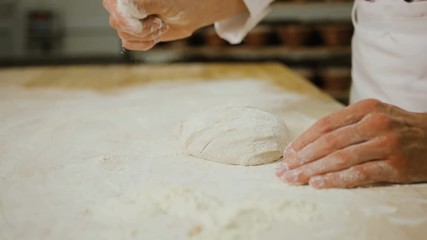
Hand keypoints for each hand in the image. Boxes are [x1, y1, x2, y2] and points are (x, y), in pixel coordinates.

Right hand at [103, 0, 247, 49]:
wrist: (190, 13)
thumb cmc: (179, 2)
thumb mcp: (163, 2)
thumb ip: (142, 3)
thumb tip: (123, 8)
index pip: (115, 7)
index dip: (132, 20)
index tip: (156, 20)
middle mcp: (120, 2)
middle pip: (117, 23)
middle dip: (142, 28)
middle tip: (160, 21)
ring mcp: (124, 16)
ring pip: (123, 34)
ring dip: (147, 35)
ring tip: (161, 25)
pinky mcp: (130, 30)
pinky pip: (127, 43)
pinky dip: (144, 43)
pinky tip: (156, 35)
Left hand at [276, 99, 426, 188]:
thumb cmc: (397, 128)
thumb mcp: (374, 115)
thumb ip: (345, 124)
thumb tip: (308, 142)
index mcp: (365, 108)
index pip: (325, 125)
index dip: (303, 140)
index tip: (287, 154)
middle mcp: (375, 123)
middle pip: (328, 142)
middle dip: (302, 158)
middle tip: (284, 171)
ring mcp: (386, 144)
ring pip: (340, 158)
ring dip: (312, 171)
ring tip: (294, 179)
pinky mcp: (396, 165)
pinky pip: (359, 174)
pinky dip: (336, 180)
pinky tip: (318, 184)